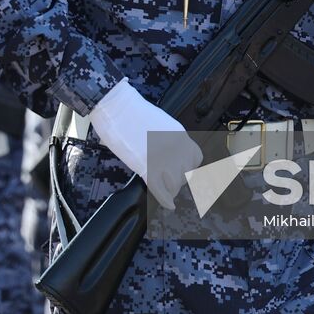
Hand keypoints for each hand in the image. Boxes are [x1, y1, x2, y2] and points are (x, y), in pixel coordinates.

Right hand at [88, 79, 202, 209]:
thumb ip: (166, 139)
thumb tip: (164, 151)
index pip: (195, 158)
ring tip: (162, 186)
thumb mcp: (158, 123)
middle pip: (186, 174)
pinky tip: (169, 205)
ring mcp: (163, 158)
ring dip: (170, 188)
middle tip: (166, 179)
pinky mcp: (147, 167)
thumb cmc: (132, 111)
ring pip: (175, 184)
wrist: (117, 107)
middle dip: (177, 179)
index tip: (181, 169)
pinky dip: (166, 200)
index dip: (188, 166)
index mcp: (180, 135)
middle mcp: (176, 148)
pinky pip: (161, 190)